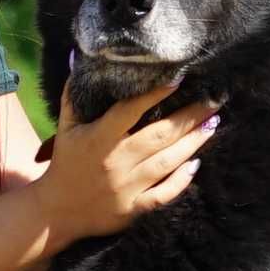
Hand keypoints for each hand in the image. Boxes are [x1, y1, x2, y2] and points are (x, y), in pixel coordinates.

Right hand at [37, 82, 217, 241]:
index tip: (179, 78)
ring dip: (193, 142)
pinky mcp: (133, 209)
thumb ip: (72, 95)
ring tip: (212, 124)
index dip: (155, 94)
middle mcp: (115, 161)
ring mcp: (126, 187)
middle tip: (213, 101)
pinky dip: (181, 180)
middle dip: (189, 117)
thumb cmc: (65, 164)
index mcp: (99, 138)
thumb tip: (76, 58)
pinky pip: (163, 194)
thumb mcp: (65, 128)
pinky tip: (196, 164)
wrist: (56, 212)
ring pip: (167, 162)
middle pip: (159, 135)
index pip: (130, 111)